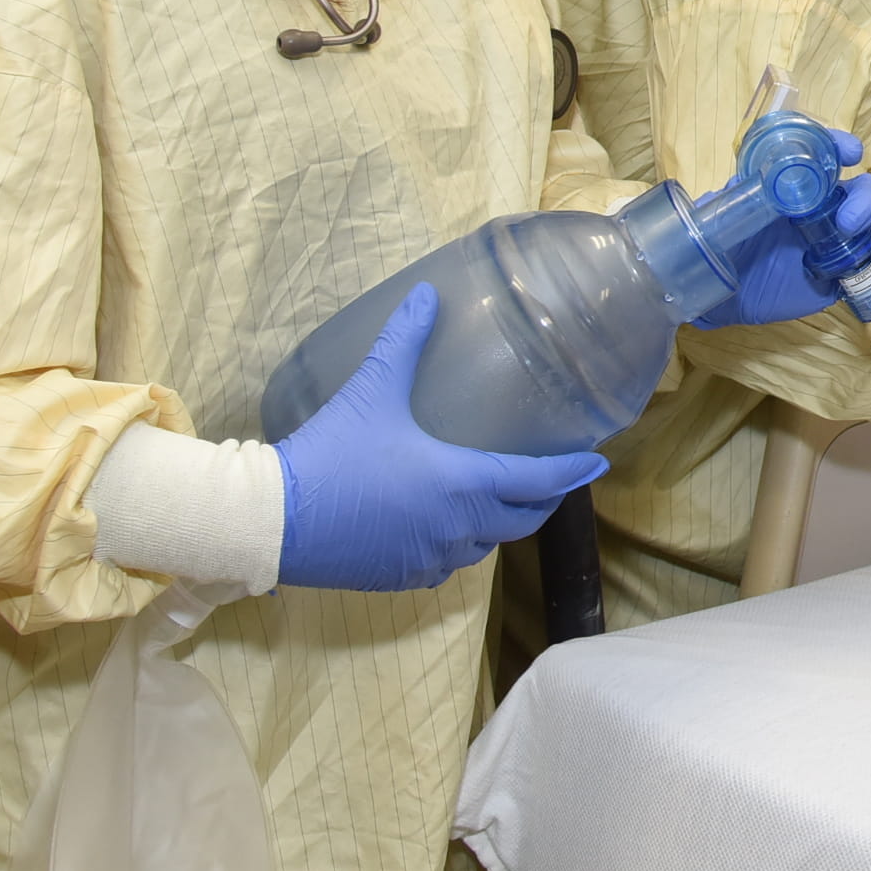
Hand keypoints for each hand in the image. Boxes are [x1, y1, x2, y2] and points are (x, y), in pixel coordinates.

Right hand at [276, 286, 607, 592]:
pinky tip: (453, 529)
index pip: (539, 481)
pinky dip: (462, 545)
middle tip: (555, 481)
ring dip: (502, 524)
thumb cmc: (331, 454)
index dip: (572, 472)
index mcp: (464, 483)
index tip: (597, 463)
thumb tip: (427, 294)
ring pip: (487, 545)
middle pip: (523, 520)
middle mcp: (459, 525)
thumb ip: (404, 342)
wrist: (274, 521)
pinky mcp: (402, 577)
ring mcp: (432, 556)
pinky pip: (450, 565)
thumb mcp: (373, 390)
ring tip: (506, 500)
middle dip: (545, 500)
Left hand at [714, 135, 870, 326]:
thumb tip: (735, 186)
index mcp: (800, 188)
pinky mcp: (844, 273)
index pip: (826, 157)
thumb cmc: (726, 243)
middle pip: (863, 192)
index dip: (842, 148)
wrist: (726, 293)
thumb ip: (733, 198)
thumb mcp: (724, 215)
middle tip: (849, 224)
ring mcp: (839, 241)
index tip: (852, 153)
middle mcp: (826, 209)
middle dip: (867, 203)